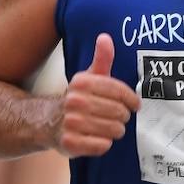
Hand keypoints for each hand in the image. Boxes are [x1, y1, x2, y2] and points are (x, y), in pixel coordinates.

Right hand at [54, 33, 139, 157]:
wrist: (48, 121)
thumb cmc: (78, 98)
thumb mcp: (89, 77)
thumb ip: (101, 59)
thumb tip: (105, 37)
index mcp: (81, 83)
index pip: (119, 91)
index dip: (131, 99)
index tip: (135, 105)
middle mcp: (74, 101)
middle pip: (119, 112)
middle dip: (123, 117)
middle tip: (119, 117)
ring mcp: (71, 123)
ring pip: (113, 130)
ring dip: (116, 131)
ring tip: (109, 127)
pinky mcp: (70, 143)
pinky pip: (102, 145)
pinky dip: (104, 143)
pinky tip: (97, 138)